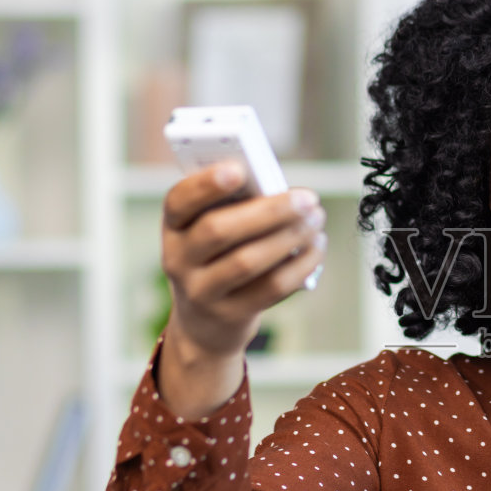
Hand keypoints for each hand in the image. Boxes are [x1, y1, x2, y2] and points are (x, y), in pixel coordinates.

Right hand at [161, 163, 327, 363]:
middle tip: (307, 198)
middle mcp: (179, 259)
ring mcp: (202, 291)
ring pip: (247, 261)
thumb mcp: (212, 229)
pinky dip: (300, 265)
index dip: (206, 184)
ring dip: (289, 237)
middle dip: (268, 211)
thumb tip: (279, 191)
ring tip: (316, 220)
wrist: (205, 322)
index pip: (179, 200)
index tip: (239, 168)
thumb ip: (236, 206)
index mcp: (174, 226)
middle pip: (218, 230)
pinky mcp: (230, 314)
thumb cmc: (219, 257)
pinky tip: (316, 247)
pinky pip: (270, 288)